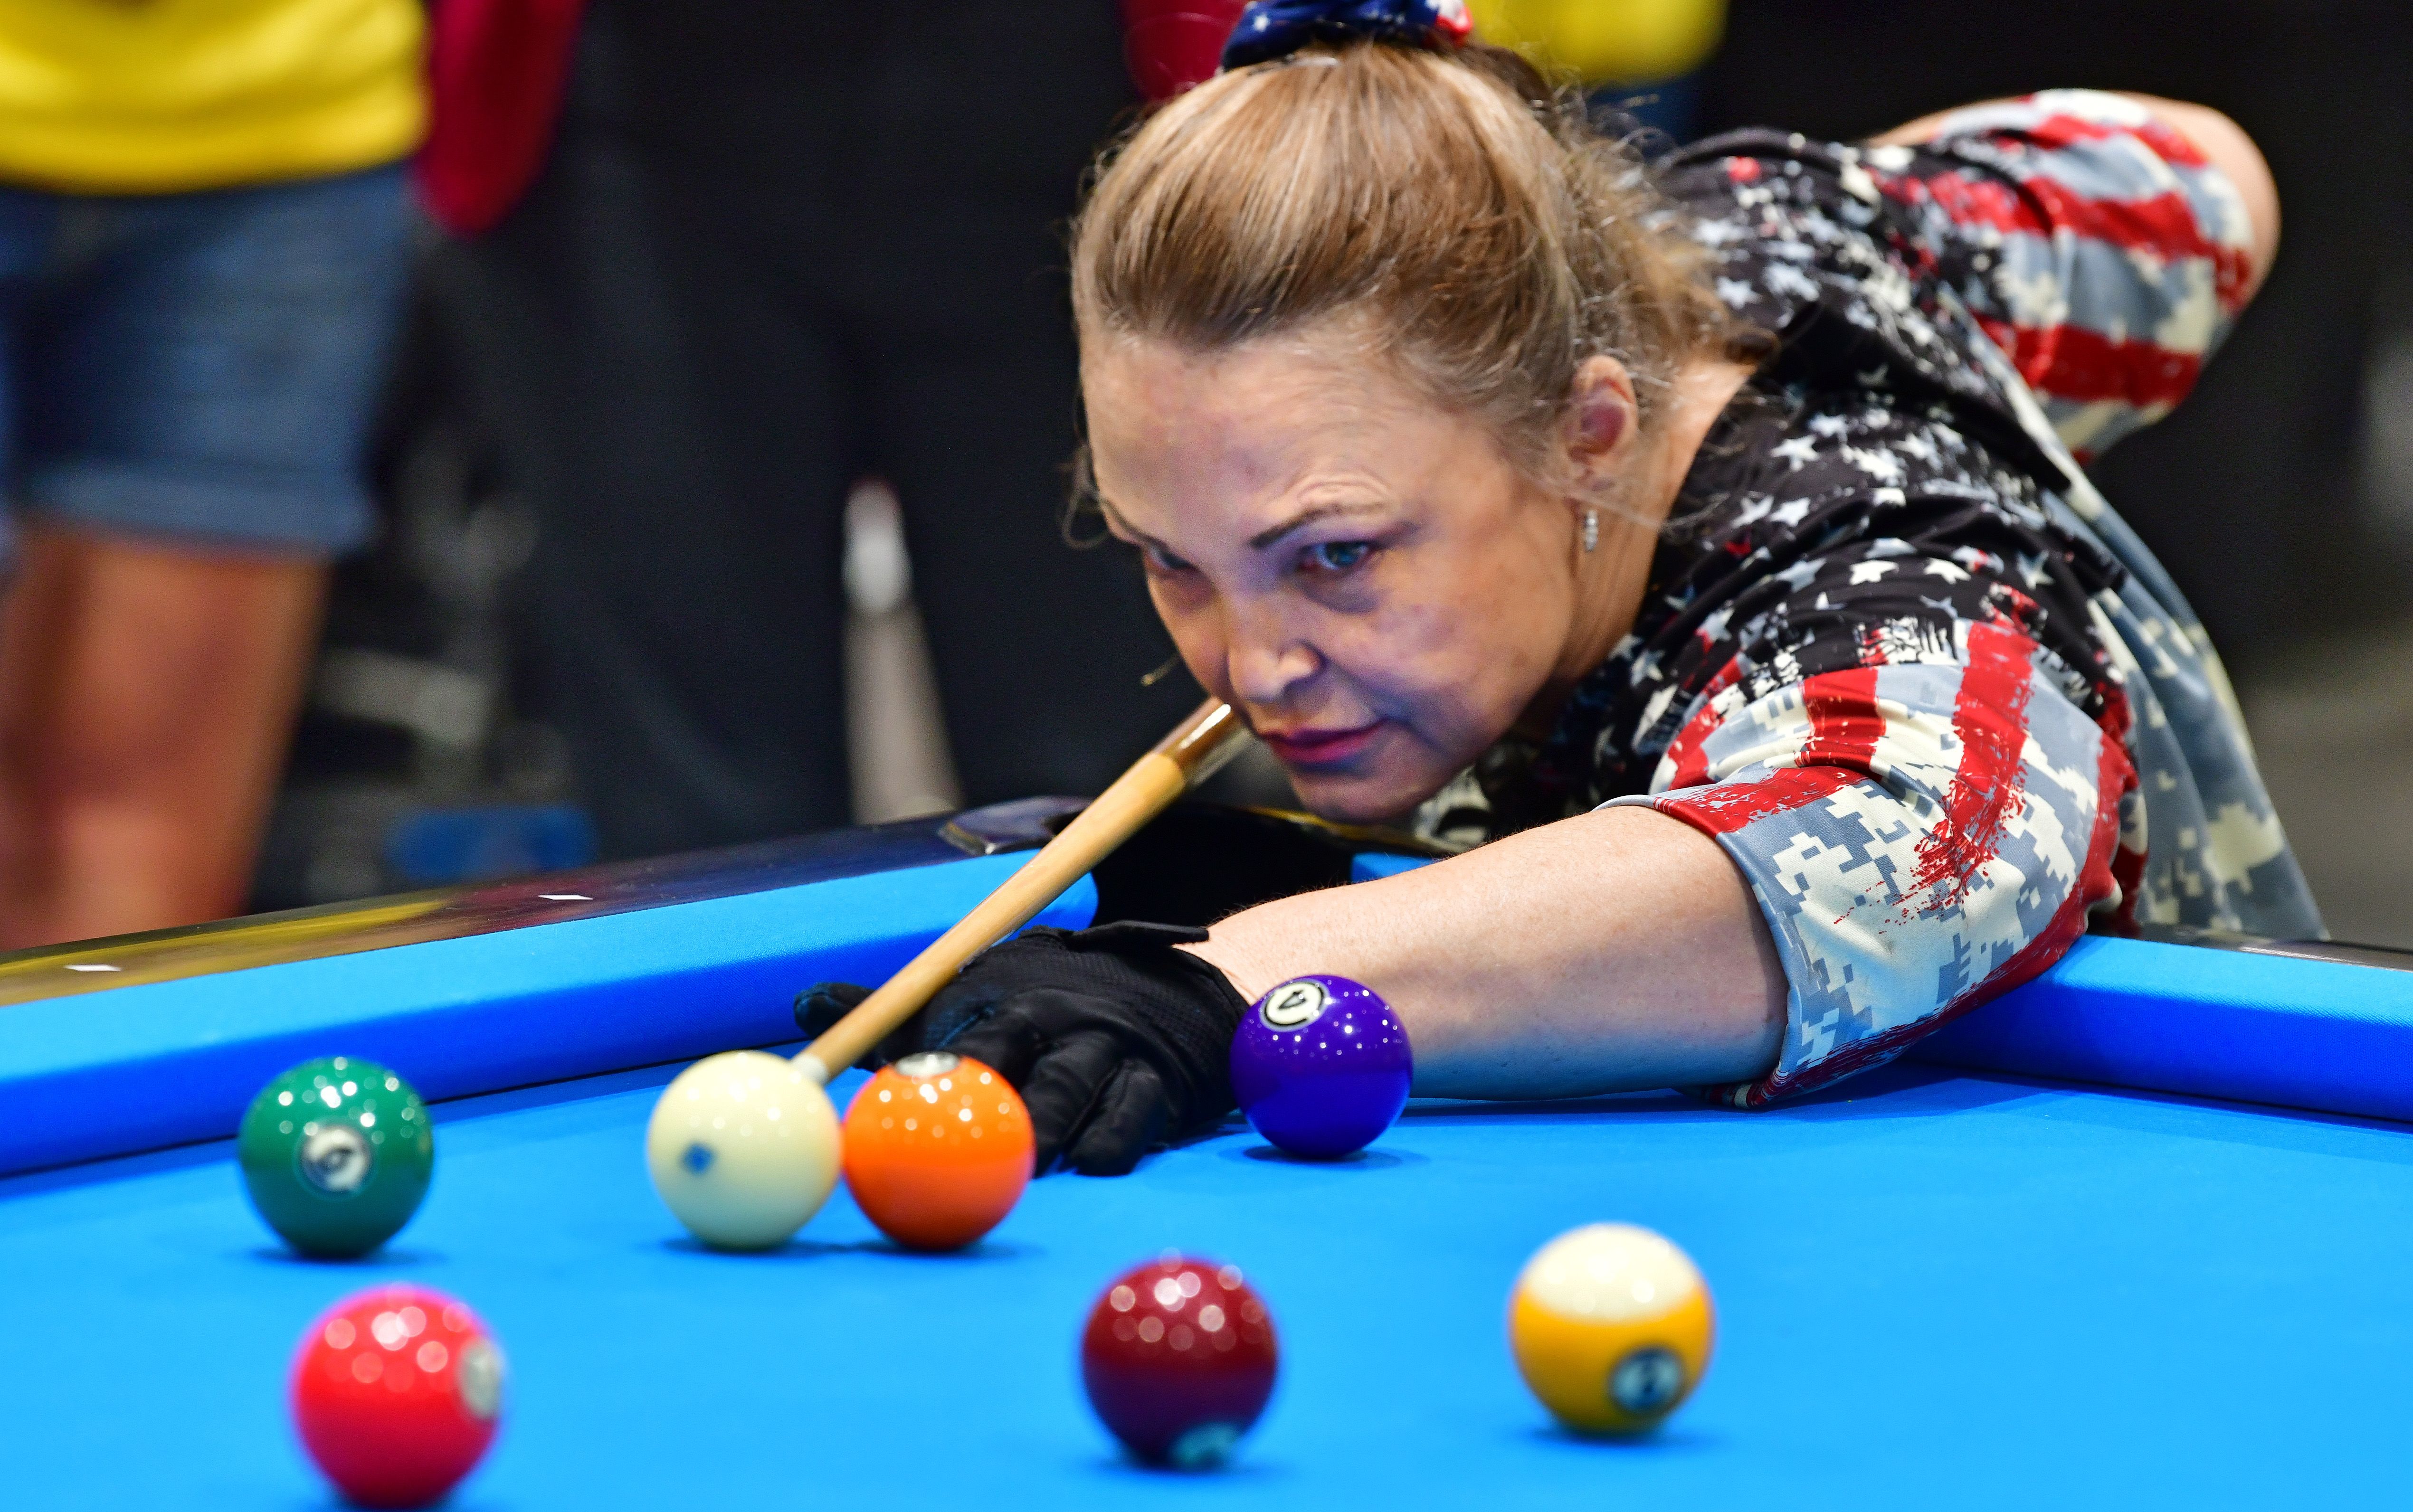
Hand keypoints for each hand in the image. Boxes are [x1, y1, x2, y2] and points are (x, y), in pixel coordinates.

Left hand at [794, 923, 1250, 1174]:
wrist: (1166, 994)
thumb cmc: (1045, 1015)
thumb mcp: (976, 1003)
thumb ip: (896, 1020)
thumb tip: (803, 1006)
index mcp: (1002, 1003)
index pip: (959, 1029)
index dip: (927, 1059)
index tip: (899, 1089)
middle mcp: (1055, 1019)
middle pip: (1013, 1051)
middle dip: (984, 1092)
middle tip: (957, 1137)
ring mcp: (1109, 1050)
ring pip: (1076, 1086)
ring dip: (1052, 1126)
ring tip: (1033, 1164)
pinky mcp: (1159, 1085)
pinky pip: (1136, 1114)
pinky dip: (1114, 1142)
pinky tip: (1095, 1166)